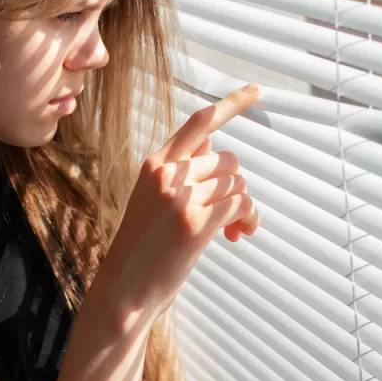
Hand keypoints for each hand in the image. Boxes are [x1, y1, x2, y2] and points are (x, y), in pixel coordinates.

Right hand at [94, 84, 261, 320]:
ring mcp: (181, 197)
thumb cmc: (142, 248)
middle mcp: (167, 174)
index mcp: (155, 163)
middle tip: (233, 216)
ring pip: (237, 184)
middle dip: (236, 186)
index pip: (199, 123)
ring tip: (236, 230)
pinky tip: (238, 235)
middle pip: (228, 160)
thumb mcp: (152, 199)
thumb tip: (213, 150)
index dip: (232, 104)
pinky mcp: (195, 222)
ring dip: (244, 207)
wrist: (124, 290)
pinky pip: (239, 205)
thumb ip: (180, 172)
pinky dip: (246, 219)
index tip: (256, 90)